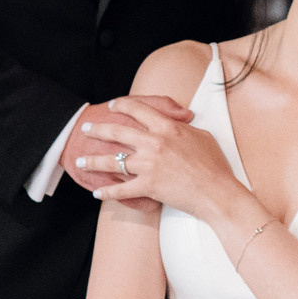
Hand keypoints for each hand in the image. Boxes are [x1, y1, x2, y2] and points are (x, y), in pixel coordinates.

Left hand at [75, 94, 238, 215]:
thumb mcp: (202, 136)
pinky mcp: (148, 186)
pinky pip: (122, 190)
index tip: (112, 105)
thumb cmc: (214, 165)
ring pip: (112, 161)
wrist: (217, 191)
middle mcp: (154, 143)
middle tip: (86, 129)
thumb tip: (180, 120)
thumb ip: (184, 127)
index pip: (139, 110)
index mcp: (167, 128)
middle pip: (118, 131)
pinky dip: (107, 192)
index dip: (122, 105)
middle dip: (98, 129)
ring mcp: (149, 165)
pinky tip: (97, 193)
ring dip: (93, 161)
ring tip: (80, 161)